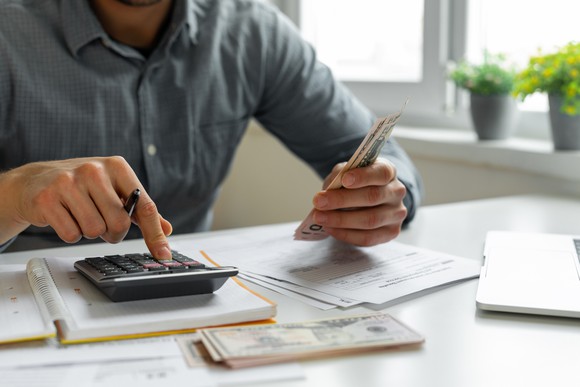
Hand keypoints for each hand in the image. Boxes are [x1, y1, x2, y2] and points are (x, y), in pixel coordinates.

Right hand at [0, 156, 172, 257]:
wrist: (35, 180)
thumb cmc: (82, 186)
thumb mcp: (114, 189)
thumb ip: (141, 209)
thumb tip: (166, 229)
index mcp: (117, 167)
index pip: (144, 206)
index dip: (155, 234)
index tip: (163, 255)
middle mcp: (94, 170)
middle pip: (119, 223)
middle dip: (112, 232)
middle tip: (102, 222)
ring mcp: (69, 183)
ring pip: (95, 230)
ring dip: (90, 232)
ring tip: (81, 215)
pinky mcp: (47, 199)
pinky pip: (71, 234)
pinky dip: (71, 233)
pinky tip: (65, 217)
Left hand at [311, 158, 406, 245]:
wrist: (366, 200)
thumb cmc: (355, 183)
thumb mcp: (346, 172)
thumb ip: (339, 175)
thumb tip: (329, 190)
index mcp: (388, 171)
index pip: (381, 172)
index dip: (363, 176)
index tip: (344, 180)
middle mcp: (396, 192)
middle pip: (372, 197)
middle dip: (342, 200)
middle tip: (318, 201)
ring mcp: (396, 214)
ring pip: (370, 220)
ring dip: (340, 220)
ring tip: (320, 217)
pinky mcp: (391, 232)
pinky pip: (368, 238)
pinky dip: (345, 234)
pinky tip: (330, 228)